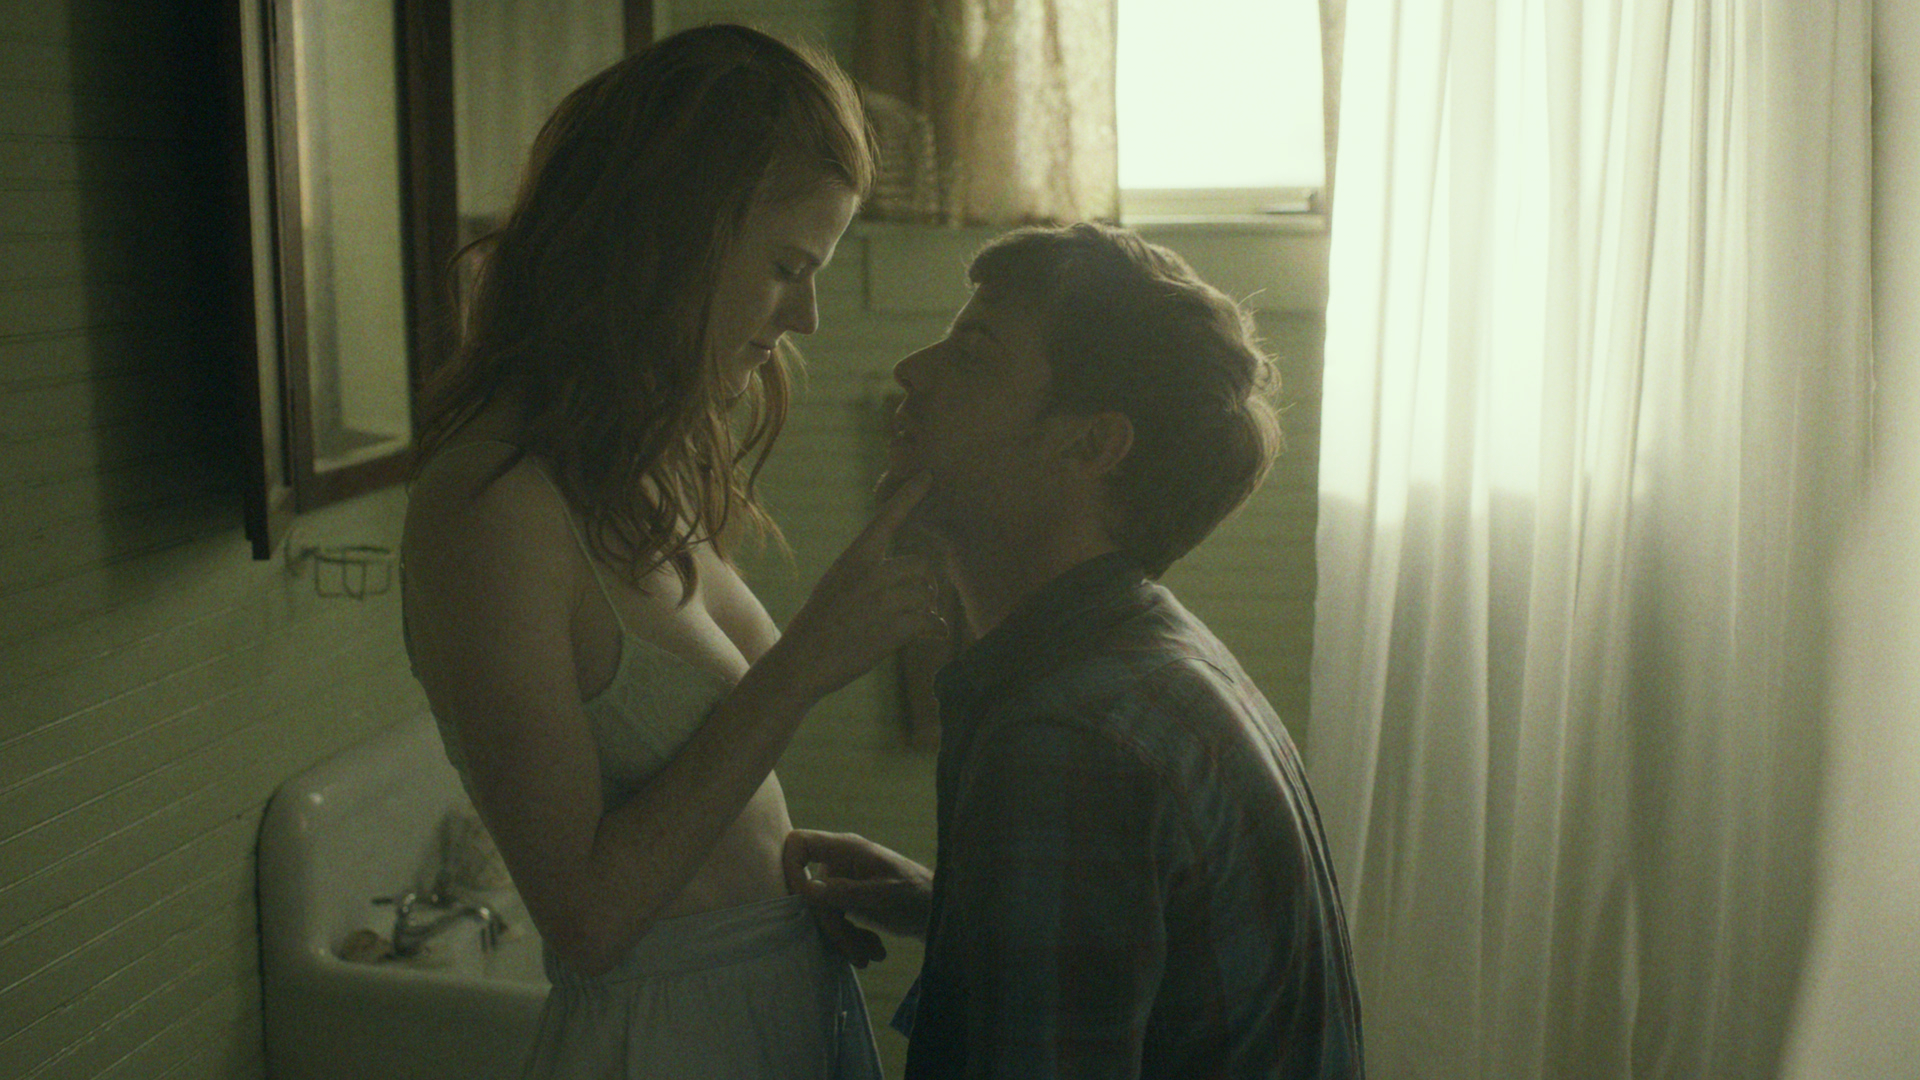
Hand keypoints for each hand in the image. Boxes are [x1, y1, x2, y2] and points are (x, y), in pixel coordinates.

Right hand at [766, 472, 944, 701]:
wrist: (801, 663)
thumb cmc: (817, 627)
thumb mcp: (834, 586)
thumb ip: (867, 575)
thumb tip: (908, 579)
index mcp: (853, 559)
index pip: (886, 520)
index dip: (909, 496)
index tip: (928, 476)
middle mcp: (870, 575)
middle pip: (921, 566)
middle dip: (924, 585)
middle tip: (918, 600)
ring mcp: (883, 601)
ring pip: (927, 596)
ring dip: (927, 611)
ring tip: (914, 624)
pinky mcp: (894, 630)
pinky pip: (930, 623)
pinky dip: (933, 631)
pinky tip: (930, 637)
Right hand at [783, 829, 933, 965]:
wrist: (940, 914)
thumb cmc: (919, 895)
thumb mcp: (885, 895)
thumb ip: (847, 892)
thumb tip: (807, 890)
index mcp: (847, 849)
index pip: (799, 843)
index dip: (791, 869)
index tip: (805, 900)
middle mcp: (840, 863)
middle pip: (810, 892)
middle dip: (831, 925)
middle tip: (855, 951)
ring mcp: (843, 883)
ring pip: (822, 913)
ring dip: (843, 939)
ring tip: (870, 956)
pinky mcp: (849, 903)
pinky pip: (835, 922)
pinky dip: (850, 940)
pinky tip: (873, 951)